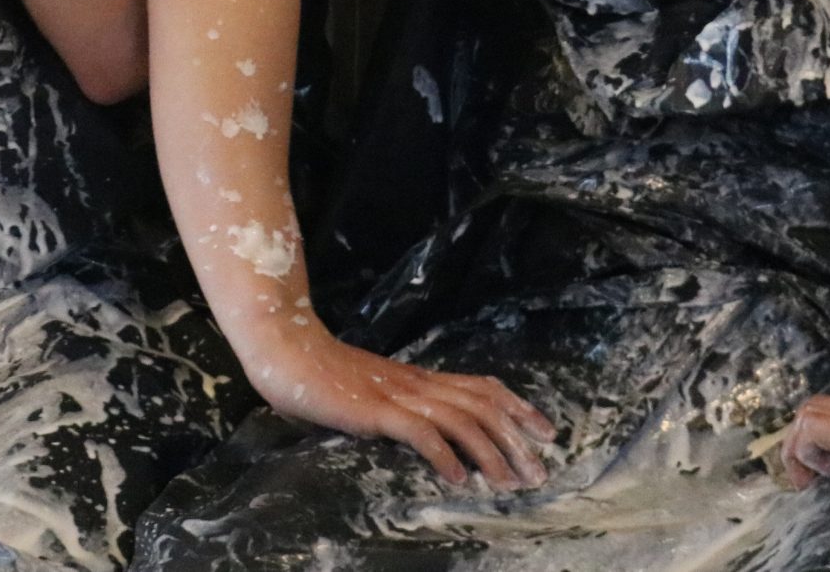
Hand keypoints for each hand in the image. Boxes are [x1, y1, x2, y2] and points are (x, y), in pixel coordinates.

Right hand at [251, 330, 555, 488]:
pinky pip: (419, 432)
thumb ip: (393, 407)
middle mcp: (415, 384)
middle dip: (516, 439)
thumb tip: (419, 434)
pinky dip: (443, 455)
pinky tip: (457, 478)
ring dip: (489, 453)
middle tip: (539, 471)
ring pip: (459, 420)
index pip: (480, 387)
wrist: (283, 347)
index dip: (517, 407)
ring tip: (507, 483)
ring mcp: (395, 395)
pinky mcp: (374, 410)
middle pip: (481, 406)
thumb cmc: (318, 372)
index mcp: (417, 378)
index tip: (545, 430)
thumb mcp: (368, 388)